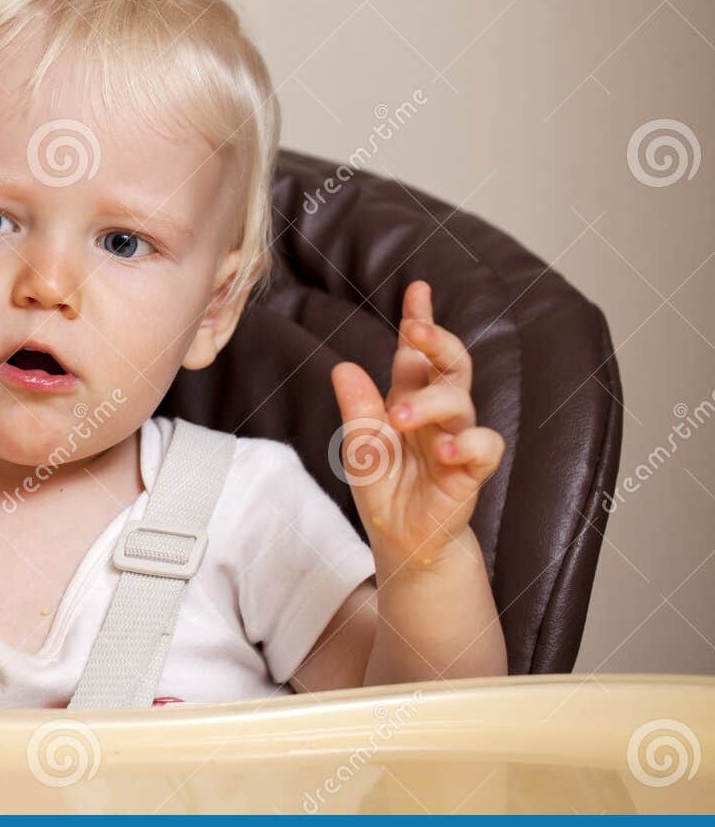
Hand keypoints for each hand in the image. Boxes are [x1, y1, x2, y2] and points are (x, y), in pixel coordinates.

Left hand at [329, 279, 505, 575]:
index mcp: (407, 399)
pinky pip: (484, 447)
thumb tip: (342, 367)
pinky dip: (468, 444)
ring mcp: (457, 438)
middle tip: (416, 329)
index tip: (418, 289)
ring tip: (401, 415)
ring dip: (433, 403)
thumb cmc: (384, 487)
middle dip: (436, 341)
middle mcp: (436, 413)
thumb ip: (356, 409)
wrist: (400, 538)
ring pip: (461, 402)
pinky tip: (445, 450)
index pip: (416, 354)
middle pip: (449, 365)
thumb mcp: (360, 447)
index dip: (419, 321)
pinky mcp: (472, 470)